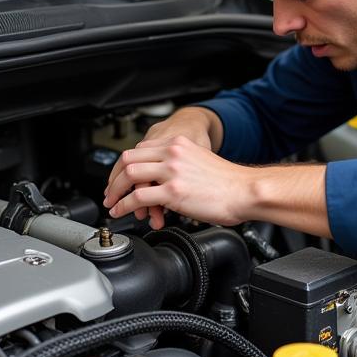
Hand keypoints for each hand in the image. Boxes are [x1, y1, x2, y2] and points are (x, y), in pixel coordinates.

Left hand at [103, 108, 222, 226]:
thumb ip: (178, 165)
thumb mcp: (199, 162)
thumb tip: (161, 181)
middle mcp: (173, 153)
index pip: (138, 148)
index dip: (123, 165)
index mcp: (178, 144)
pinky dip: (124, 206)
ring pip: (129, 175)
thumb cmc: (228, 183)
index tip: (118, 177)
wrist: (246, 191)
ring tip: (112, 203)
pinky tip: (121, 212)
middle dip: (114, 177)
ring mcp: (172, 171)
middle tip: (110, 191)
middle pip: (128, 158)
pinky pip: (138, 197)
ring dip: (115, 191)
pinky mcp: (174, 191)